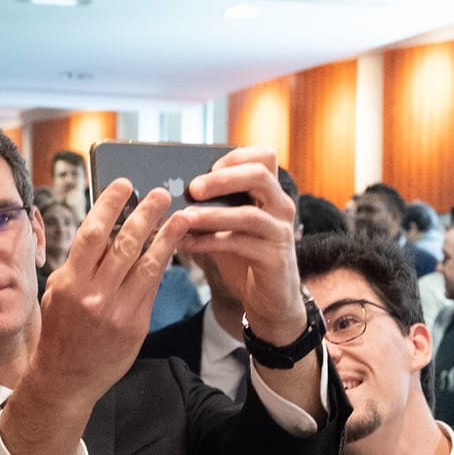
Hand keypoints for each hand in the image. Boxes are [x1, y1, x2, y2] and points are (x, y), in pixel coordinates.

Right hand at [29, 178, 188, 405]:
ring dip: (166, 237)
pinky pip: (152, 287)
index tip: (124, 185)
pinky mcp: (137, 324)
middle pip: (125, 245)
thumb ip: (80, 263)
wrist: (66, 377)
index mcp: (71, 282)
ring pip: (147, 265)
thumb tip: (105, 229)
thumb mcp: (59, 292)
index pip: (93, 234)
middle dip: (145, 215)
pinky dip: (162, 264)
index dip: (110, 205)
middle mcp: (95, 295)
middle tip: (161, 193)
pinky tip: (173, 247)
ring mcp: (119, 311)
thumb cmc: (60, 329)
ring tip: (180, 216)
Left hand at [179, 147, 302, 336]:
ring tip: (183, 218)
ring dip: (211, 215)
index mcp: (271, 192)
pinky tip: (187, 245)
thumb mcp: (230, 226)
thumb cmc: (246, 257)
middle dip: (222, 179)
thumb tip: (172, 191)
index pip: (264, 156)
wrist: (271, 299)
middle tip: (193, 189)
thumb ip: (213, 207)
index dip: (235, 156)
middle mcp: (281, 206)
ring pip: (248, 214)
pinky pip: (239, 244)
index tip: (207, 167)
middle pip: (259, 175)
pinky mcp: (274, 258)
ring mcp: (280, 232)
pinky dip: (209, 242)